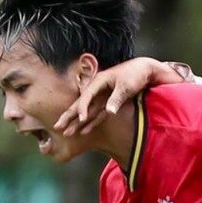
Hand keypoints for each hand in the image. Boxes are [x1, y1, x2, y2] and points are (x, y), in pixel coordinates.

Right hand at [54, 58, 181, 136]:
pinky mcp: (108, 103)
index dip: (82, 108)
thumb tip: (108, 111)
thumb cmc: (135, 74)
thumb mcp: (126, 86)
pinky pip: (96, 115)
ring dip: (76, 122)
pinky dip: (90, 123)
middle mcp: (97, 90)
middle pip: (80, 104)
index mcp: (99, 81)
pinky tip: (82, 131)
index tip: (80, 119)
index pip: (86, 96)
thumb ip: (116, 99)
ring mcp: (102, 97)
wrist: (144, 70)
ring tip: (65, 132)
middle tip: (57, 127)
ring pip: (86, 112)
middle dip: (68, 116)